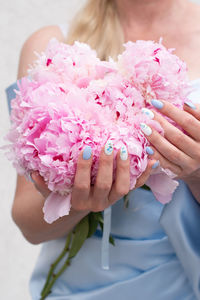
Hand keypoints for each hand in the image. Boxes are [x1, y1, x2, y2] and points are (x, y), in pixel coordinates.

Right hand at [31, 142, 156, 211]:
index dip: (84, 168)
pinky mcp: (121, 196)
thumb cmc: (63, 194)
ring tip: (125, 150)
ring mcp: (111, 200)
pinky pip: (136, 187)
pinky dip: (145, 175)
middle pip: (105, 186)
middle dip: (107, 166)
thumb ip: (43, 184)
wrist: (77, 205)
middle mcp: (97, 204)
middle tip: (109, 145)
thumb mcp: (50, 191)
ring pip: (122, 188)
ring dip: (125, 169)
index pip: (81, 185)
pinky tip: (152, 160)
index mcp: (78, 202)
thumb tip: (34, 172)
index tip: (86, 149)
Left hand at [140, 99, 199, 183]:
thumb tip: (185, 104)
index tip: (156, 103)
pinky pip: (167, 165)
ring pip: (171, 152)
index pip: (188, 121)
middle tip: (146, 114)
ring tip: (143, 128)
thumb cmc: (199, 137)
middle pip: (178, 137)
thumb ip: (197, 113)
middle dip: (161, 124)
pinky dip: (156, 156)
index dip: (171, 111)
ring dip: (156, 139)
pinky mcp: (181, 172)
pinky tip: (146, 147)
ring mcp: (190, 164)